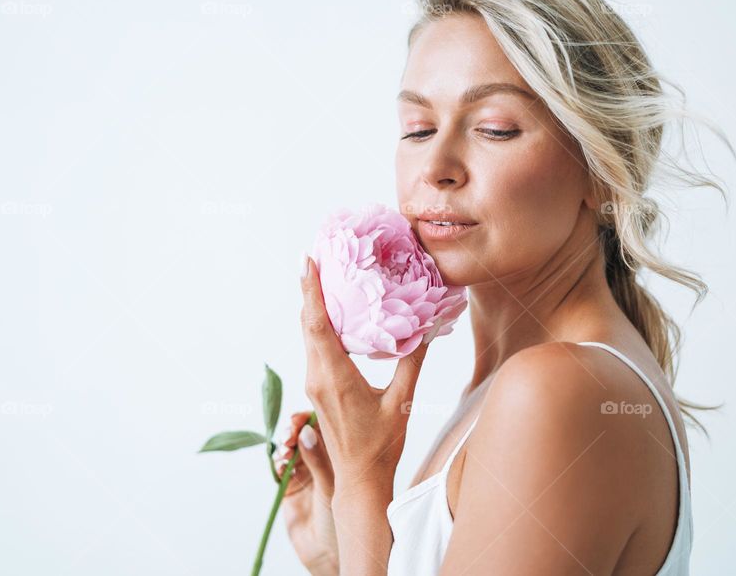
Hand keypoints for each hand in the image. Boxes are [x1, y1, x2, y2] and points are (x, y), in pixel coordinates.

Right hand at [275, 411, 337, 575]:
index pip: (324, 426)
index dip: (310, 418)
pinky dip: (278, 462)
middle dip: (294, 429)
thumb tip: (306, 430)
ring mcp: (305, 473)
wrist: (329, 553)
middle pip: (304, 433)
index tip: (300, 419)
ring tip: (286, 450)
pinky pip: (280, 467)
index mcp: (339, 454)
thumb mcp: (333, 485)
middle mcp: (322, 460)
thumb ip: (318, 459)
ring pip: (291, 448)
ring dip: (285, 445)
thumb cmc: (343, 520)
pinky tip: (281, 465)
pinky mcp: (289, 487)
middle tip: (290, 434)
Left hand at [299, 255, 429, 499]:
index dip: (311, 289)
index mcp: (334, 376)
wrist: (359, 480)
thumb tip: (428, 327)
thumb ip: (412, 362)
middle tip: (314, 256)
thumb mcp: (401, 401)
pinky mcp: (318, 389)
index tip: (307, 260)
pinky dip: (319, 325)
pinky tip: (331, 314)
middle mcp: (317, 376)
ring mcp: (314, 383)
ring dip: (312, 305)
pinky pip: (314, 348)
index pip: (317, 323)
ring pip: (308, 335)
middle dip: (309, 288)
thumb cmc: (381, 445)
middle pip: (307, 323)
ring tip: (321, 276)